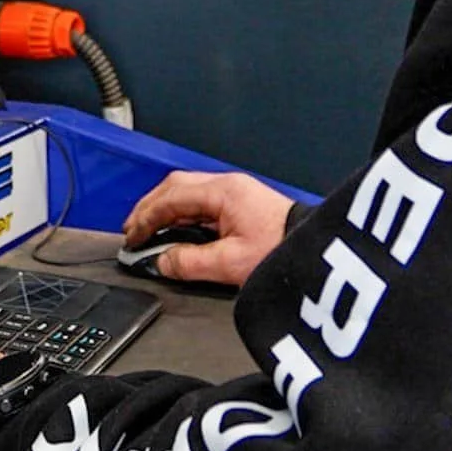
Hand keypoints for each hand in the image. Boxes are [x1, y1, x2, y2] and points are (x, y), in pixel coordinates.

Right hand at [122, 170, 295, 285]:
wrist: (319, 253)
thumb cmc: (282, 253)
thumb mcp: (230, 264)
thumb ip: (190, 263)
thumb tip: (162, 261)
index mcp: (223, 192)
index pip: (171, 198)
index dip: (146, 217)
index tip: (131, 236)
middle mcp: (228, 186)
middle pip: (176, 187)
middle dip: (150, 207)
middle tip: (133, 229)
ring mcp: (236, 193)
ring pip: (188, 193)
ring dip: (166, 210)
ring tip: (149, 230)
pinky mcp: (243, 205)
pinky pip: (203, 203)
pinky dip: (183, 215)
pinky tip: (176, 230)